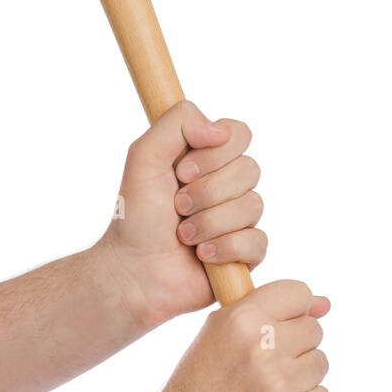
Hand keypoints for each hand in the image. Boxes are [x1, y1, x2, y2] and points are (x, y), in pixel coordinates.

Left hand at [94, 101, 266, 332]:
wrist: (134, 270)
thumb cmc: (137, 216)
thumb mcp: (144, 155)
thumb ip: (178, 121)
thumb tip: (221, 130)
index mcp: (208, 157)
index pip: (240, 133)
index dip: (215, 153)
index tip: (181, 171)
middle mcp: (228, 184)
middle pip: (249, 169)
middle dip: (206, 191)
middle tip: (176, 206)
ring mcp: (240, 219)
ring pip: (253, 206)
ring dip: (209, 222)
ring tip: (183, 235)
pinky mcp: (247, 253)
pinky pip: (257, 241)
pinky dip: (223, 247)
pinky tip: (201, 255)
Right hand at [139, 281, 330, 391]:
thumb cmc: (201, 385)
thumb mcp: (218, 334)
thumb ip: (264, 312)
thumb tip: (325, 303)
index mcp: (241, 317)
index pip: (299, 293)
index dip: (296, 311)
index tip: (284, 328)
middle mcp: (262, 344)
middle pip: (315, 331)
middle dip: (298, 348)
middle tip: (269, 368)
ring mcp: (279, 380)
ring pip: (320, 364)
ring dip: (303, 379)